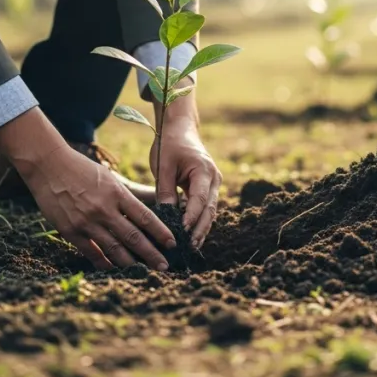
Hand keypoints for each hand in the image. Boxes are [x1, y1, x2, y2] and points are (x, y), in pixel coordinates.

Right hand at [0, 109, 175, 270]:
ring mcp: (86, 222)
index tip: (172, 244)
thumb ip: (127, 195)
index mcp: (116, 193)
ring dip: (131, 263)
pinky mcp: (70, 231)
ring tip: (143, 271)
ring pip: (114, 249)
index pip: (145, 217)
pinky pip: (91, 253)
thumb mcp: (109, 177)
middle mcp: (104, 209)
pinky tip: (113, 269)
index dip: (160, 233)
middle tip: (164, 266)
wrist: (48, 166)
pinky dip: (104, 263)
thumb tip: (150, 206)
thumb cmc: (82, 169)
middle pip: (133, 237)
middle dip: (151, 254)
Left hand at [152, 92, 221, 249]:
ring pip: (210, 211)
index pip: (200, 198)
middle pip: (210, 209)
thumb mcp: (163, 165)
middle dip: (200, 229)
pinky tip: (190, 235)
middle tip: (190, 248)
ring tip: (191, 247)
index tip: (182, 231)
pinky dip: (199, 221)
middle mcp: (214, 178)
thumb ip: (166, 190)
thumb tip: (166, 215)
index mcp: (204, 170)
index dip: (192, 216)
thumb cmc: (170, 144)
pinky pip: (205, 207)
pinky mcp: (207, 188)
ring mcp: (213, 184)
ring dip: (201, 229)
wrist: (180, 129)